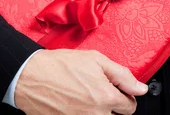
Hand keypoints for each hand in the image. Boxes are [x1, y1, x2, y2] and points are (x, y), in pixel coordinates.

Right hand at [15, 49, 147, 114]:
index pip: (130, 107)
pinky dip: (83, 114)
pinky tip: (75, 104)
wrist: (29, 76)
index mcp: (106, 98)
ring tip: (86, 97)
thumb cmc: (59, 66)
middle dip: (112, 107)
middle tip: (99, 93)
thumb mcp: (96, 60)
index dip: (125, 96)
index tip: (118, 91)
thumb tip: (141, 88)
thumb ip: (122, 75)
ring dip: (98, 111)